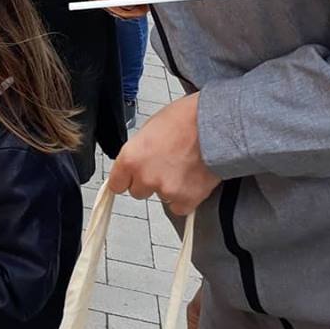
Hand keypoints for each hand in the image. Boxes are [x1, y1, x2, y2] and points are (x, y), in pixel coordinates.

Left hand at [108, 93, 220, 215]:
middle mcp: (145, 177)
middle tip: (162, 167)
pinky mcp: (188, 200)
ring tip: (181, 168)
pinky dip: (184, 198)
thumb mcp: (148, 130)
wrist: (213, 125)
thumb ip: (137, 152)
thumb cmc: (182, 120)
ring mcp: (166, 191)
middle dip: (147, 183)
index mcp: (130, 158)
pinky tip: (191, 180)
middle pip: (137, 192)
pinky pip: (179, 207)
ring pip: (160, 198)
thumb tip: (136, 164)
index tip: (129, 179)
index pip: (116, 184)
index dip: (124, 180)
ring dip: (167, 188)